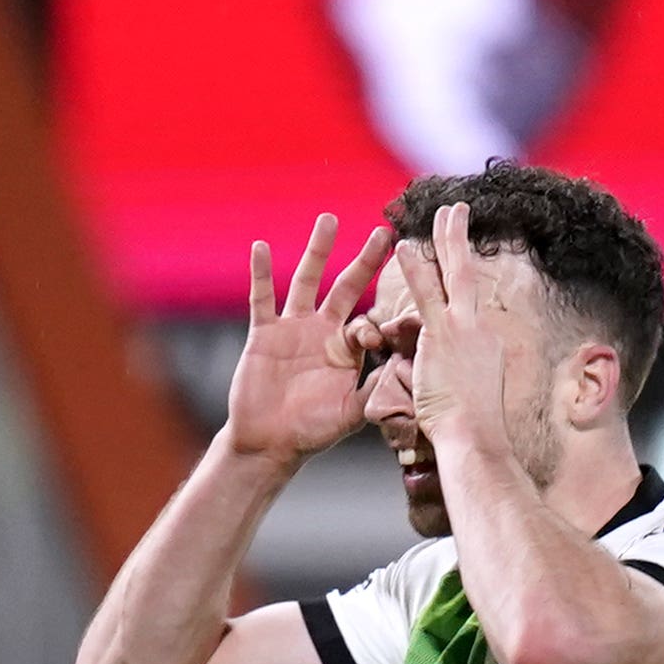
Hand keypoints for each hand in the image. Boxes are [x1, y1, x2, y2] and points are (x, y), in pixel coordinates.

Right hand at [222, 214, 393, 467]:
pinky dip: (260, 273)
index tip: (373, 336)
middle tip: (382, 233)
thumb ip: (375, 391)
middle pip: (345, 286)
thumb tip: (403, 370)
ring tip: (329, 220)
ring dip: (317, 250)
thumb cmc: (311, 432)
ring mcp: (292, 328)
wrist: (269, 444)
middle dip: (363, 261)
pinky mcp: (264, 333)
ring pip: (306, 280)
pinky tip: (260, 247)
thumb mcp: (350, 413)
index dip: (373, 326)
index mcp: (346, 351)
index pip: (366, 322)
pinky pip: (262, 297)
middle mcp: (322, 332)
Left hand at [395, 207, 527, 459]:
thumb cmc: (472, 433)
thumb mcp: (472, 400)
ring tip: (441, 213)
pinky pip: (426, 294)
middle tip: (457, 212)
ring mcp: (464, 330)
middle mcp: (479, 330)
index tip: (458, 260)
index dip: (462, 279)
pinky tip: (405, 245)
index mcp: (484, 345)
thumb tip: (454, 384)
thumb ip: (460, 381)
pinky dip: (417, 268)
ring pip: (455, 275)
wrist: (476, 439)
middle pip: (470, 276)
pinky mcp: (443, 336)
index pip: (468, 304)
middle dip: (461, 242)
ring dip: (447, 240)